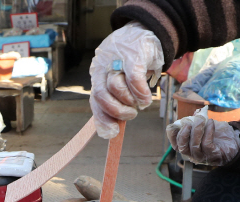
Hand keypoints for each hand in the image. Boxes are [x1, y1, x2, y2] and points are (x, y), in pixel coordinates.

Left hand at [90, 22, 163, 138]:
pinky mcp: (133, 54)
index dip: (102, 119)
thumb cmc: (131, 61)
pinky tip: (145, 98)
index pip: (94, 100)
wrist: (143, 31)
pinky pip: (133, 79)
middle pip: (100, 95)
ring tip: (139, 102)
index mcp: (98, 75)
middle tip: (130, 114)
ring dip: (130, 101)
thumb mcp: (119, 78)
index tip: (112, 132)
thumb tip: (113, 129)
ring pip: (115, 87)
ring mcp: (116, 59)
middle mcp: (102, 67)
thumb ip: (115, 99)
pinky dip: (140, 93)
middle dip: (116, 111)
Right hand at [166, 106, 239, 165]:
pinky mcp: (212, 155)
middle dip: (183, 133)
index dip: (172, 134)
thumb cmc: (215, 135)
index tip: (175, 123)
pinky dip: (208, 131)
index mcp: (187, 147)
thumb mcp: (204, 127)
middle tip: (189, 122)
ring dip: (196, 130)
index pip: (174, 144)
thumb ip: (197, 121)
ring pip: (194, 145)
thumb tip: (196, 112)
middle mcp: (192, 154)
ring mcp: (202, 156)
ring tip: (201, 119)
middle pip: (181, 146)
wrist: (232, 143)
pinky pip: (207, 144)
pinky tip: (211, 123)